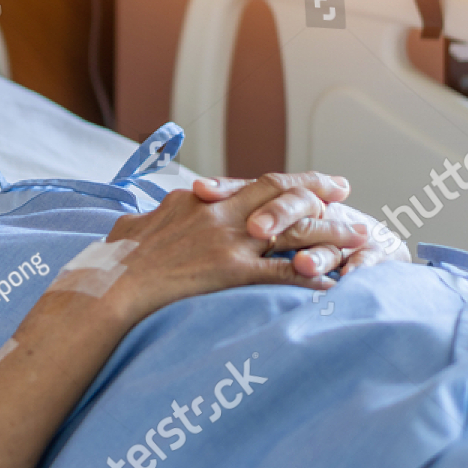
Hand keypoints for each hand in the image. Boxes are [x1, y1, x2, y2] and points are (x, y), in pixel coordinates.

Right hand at [95, 174, 371, 322]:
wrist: (107, 285)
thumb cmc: (110, 263)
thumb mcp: (126, 230)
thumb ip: (143, 221)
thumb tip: (138, 220)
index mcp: (194, 201)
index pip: (245, 185)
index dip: (277, 182)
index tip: (298, 183)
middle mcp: (218, 213)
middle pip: (279, 192)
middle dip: (315, 188)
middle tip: (342, 189)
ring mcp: (228, 241)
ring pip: (293, 229)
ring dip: (330, 232)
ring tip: (360, 237)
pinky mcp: (233, 271)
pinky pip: (285, 271)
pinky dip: (314, 275)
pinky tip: (336, 282)